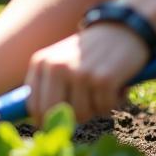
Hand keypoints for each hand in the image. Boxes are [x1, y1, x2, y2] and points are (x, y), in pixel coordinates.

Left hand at [25, 24, 148, 122]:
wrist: (121, 28)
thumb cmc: (89, 52)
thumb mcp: (60, 61)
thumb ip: (47, 86)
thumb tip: (39, 121)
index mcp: (41, 63)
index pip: (33, 105)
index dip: (45, 121)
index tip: (58, 126)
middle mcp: (56, 67)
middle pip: (55, 114)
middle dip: (73, 119)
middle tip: (87, 107)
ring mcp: (79, 73)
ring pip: (83, 114)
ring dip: (97, 108)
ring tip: (102, 89)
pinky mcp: (103, 79)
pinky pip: (105, 108)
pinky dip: (115, 101)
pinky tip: (118, 84)